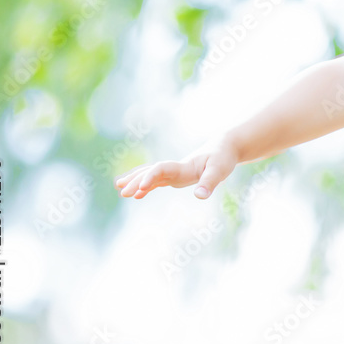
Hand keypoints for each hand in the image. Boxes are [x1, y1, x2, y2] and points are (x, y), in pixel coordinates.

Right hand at [114, 136, 239, 199]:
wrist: (224, 147)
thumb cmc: (223, 158)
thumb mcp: (220, 170)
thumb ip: (209, 183)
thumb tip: (199, 196)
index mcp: (184, 166)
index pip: (162, 169)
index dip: (151, 176)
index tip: (142, 187)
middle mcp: (176, 168)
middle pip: (152, 172)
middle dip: (137, 181)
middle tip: (122, 191)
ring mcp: (175, 172)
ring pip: (152, 175)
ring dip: (137, 181)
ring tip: (119, 189)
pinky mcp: (177, 176)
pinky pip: (158, 181)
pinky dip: (147, 186)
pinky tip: (137, 194)